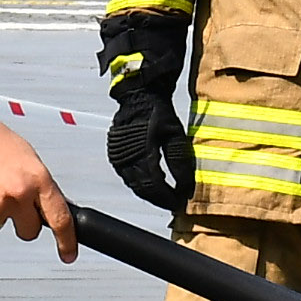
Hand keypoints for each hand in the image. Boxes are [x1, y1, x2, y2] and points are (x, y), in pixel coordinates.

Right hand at [0, 94, 79, 256]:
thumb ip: (39, 186)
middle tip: (15, 203)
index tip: (68, 254)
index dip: (66, 241)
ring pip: (1, 223)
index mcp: (38, 179)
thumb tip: (49, 207)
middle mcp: (18, 194)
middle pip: (29, 231)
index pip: (60, 219)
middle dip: (25, 223)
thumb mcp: (29, 159)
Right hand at [105, 90, 192, 211]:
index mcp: (142, 153)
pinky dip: (140, 184)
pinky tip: (151, 186)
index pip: (154, 186)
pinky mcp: (115, 155)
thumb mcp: (176, 136)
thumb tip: (185, 189)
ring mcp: (118, 157)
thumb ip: (179, 163)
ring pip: (134, 185)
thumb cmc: (159, 113)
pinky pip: (127, 177)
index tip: (179, 204)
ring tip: (164, 198)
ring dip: (149, 194)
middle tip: (173, 204)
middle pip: (143, 189)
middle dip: (159, 199)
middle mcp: (126, 158)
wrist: (139, 96)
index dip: (167, 198)